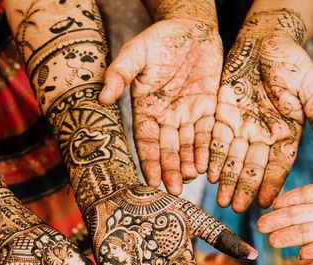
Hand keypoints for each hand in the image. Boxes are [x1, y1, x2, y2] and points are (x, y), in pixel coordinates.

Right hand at [100, 17, 222, 193]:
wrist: (191, 26)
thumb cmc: (159, 38)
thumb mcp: (136, 53)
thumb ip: (120, 74)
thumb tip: (103, 97)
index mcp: (146, 108)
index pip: (146, 140)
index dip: (148, 160)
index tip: (150, 180)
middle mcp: (166, 116)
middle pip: (168, 149)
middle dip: (170, 170)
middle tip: (174, 190)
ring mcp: (187, 114)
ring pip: (188, 146)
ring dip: (189, 164)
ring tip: (191, 179)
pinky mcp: (208, 108)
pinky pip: (207, 134)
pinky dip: (207, 150)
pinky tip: (207, 165)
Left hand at [209, 8, 312, 212]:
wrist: (265, 39)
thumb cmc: (292, 61)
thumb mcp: (311, 87)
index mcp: (287, 132)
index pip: (280, 164)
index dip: (273, 183)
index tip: (267, 203)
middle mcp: (263, 135)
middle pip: (254, 167)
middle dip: (245, 188)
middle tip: (238, 209)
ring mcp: (242, 127)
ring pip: (233, 159)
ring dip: (227, 180)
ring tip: (222, 201)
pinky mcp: (222, 116)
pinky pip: (216, 140)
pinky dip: (212, 158)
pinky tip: (208, 174)